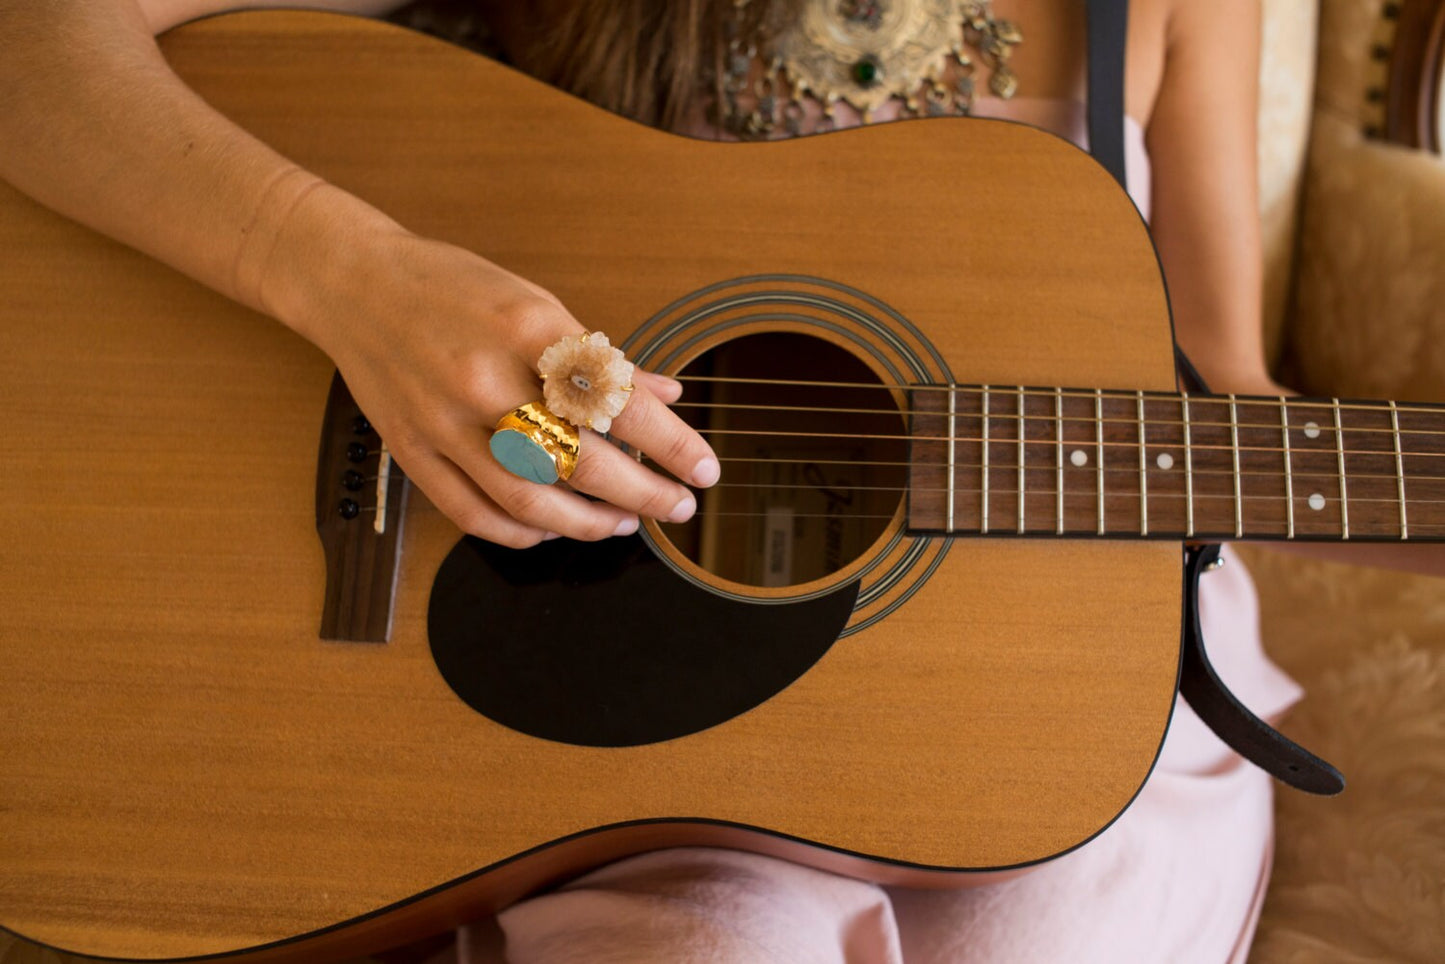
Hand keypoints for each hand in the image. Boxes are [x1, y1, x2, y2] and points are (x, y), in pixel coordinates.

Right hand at [279, 221, 719, 547]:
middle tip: (676, 507)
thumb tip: (668, 396)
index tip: (703, 469)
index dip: (670, 444)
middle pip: (581, 459)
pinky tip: (554, 527)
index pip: (617, 401)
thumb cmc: (452, 287)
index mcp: (527, 328)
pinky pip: (475, 514)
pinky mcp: (413, 451)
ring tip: (623, 522)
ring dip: (588, 522)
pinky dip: (523, 532)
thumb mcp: (536, 302)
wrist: (353, 283)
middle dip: (642, 493)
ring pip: (530, 498)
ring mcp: (444, 420)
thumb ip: (600, 357)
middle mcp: (485, 377)